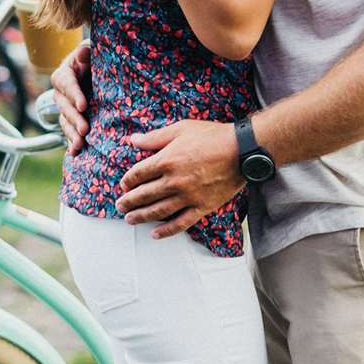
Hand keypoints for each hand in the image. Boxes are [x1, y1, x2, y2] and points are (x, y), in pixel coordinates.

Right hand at [50, 41, 91, 154]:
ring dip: (72, 134)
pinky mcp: (71, 119)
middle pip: (65, 106)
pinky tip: (74, 153)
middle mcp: (60, 93)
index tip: (83, 105)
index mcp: (64, 74)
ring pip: (65, 122)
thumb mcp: (91, 52)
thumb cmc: (94, 59)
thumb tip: (83, 52)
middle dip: (75, 119)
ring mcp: (65, 107)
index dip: (74, 95)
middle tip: (85, 130)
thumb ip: (86, 52)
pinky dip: (71, 142)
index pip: (66, 84)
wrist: (95, 72)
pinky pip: (68, 132)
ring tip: (80, 145)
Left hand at [115, 120, 243, 238]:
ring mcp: (188, 196)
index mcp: (166, 159)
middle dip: (129, 201)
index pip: (138, 173)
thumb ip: (155, 137)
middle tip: (119, 206)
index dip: (127, 180)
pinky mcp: (202, 207)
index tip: (124, 185)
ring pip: (158, 211)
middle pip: (144, 194)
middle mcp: (174, 180)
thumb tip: (133, 140)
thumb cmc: (212, 136)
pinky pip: (181, 223)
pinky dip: (167, 231)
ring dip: (141, 217)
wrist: (243, 150)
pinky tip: (155, 234)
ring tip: (129, 220)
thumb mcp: (181, 129)